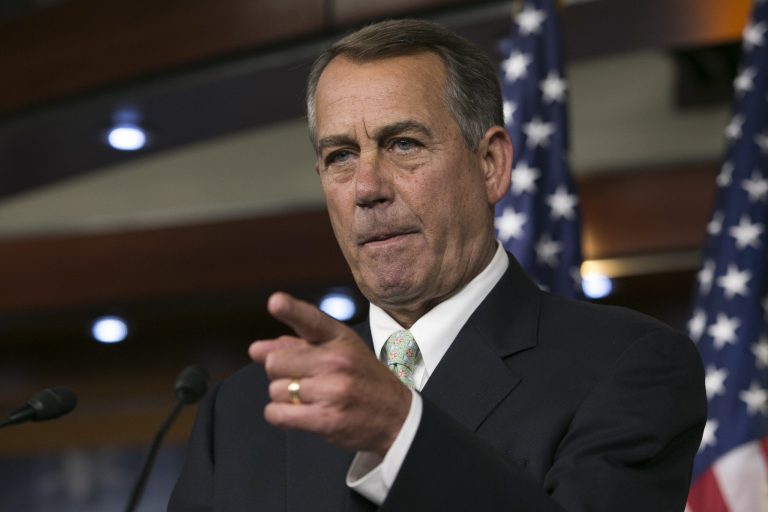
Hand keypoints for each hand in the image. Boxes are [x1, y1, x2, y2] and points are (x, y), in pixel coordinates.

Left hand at [249, 292, 411, 456]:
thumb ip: (297, 346)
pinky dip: (279, 415)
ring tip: (309, 398)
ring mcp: (332, 391)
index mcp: (340, 338)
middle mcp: (336, 361)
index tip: (275, 302)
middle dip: (280, 373)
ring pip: (275, 390)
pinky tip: (297, 413)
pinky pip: (277, 413)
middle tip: (301, 379)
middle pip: (275, 362)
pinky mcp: (326, 420)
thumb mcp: (340, 352)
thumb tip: (255, 350)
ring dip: (284, 397)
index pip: (311, 320)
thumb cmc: (362, 380)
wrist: (397, 417)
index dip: (290, 309)